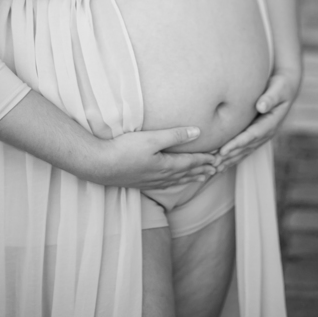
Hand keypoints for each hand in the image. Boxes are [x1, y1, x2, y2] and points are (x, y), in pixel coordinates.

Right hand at [94, 126, 217, 189]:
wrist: (99, 165)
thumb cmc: (124, 150)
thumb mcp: (152, 138)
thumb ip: (175, 135)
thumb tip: (198, 131)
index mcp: (166, 166)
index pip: (191, 162)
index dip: (205, 160)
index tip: (218, 158)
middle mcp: (161, 176)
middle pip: (187, 174)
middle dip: (202, 171)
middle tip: (216, 170)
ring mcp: (150, 181)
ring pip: (177, 181)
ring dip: (191, 178)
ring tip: (201, 178)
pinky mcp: (140, 183)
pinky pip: (164, 185)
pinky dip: (175, 183)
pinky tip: (172, 182)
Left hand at [214, 71, 300, 172]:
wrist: (286, 88)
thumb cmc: (281, 86)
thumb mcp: (279, 89)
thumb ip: (270, 98)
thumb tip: (261, 106)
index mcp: (271, 122)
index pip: (252, 135)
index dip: (237, 144)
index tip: (223, 151)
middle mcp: (267, 132)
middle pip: (246, 147)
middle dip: (230, 156)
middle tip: (212, 164)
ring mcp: (262, 136)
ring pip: (244, 151)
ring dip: (230, 159)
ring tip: (214, 167)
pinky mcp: (257, 134)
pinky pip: (244, 148)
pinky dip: (233, 155)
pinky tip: (222, 162)